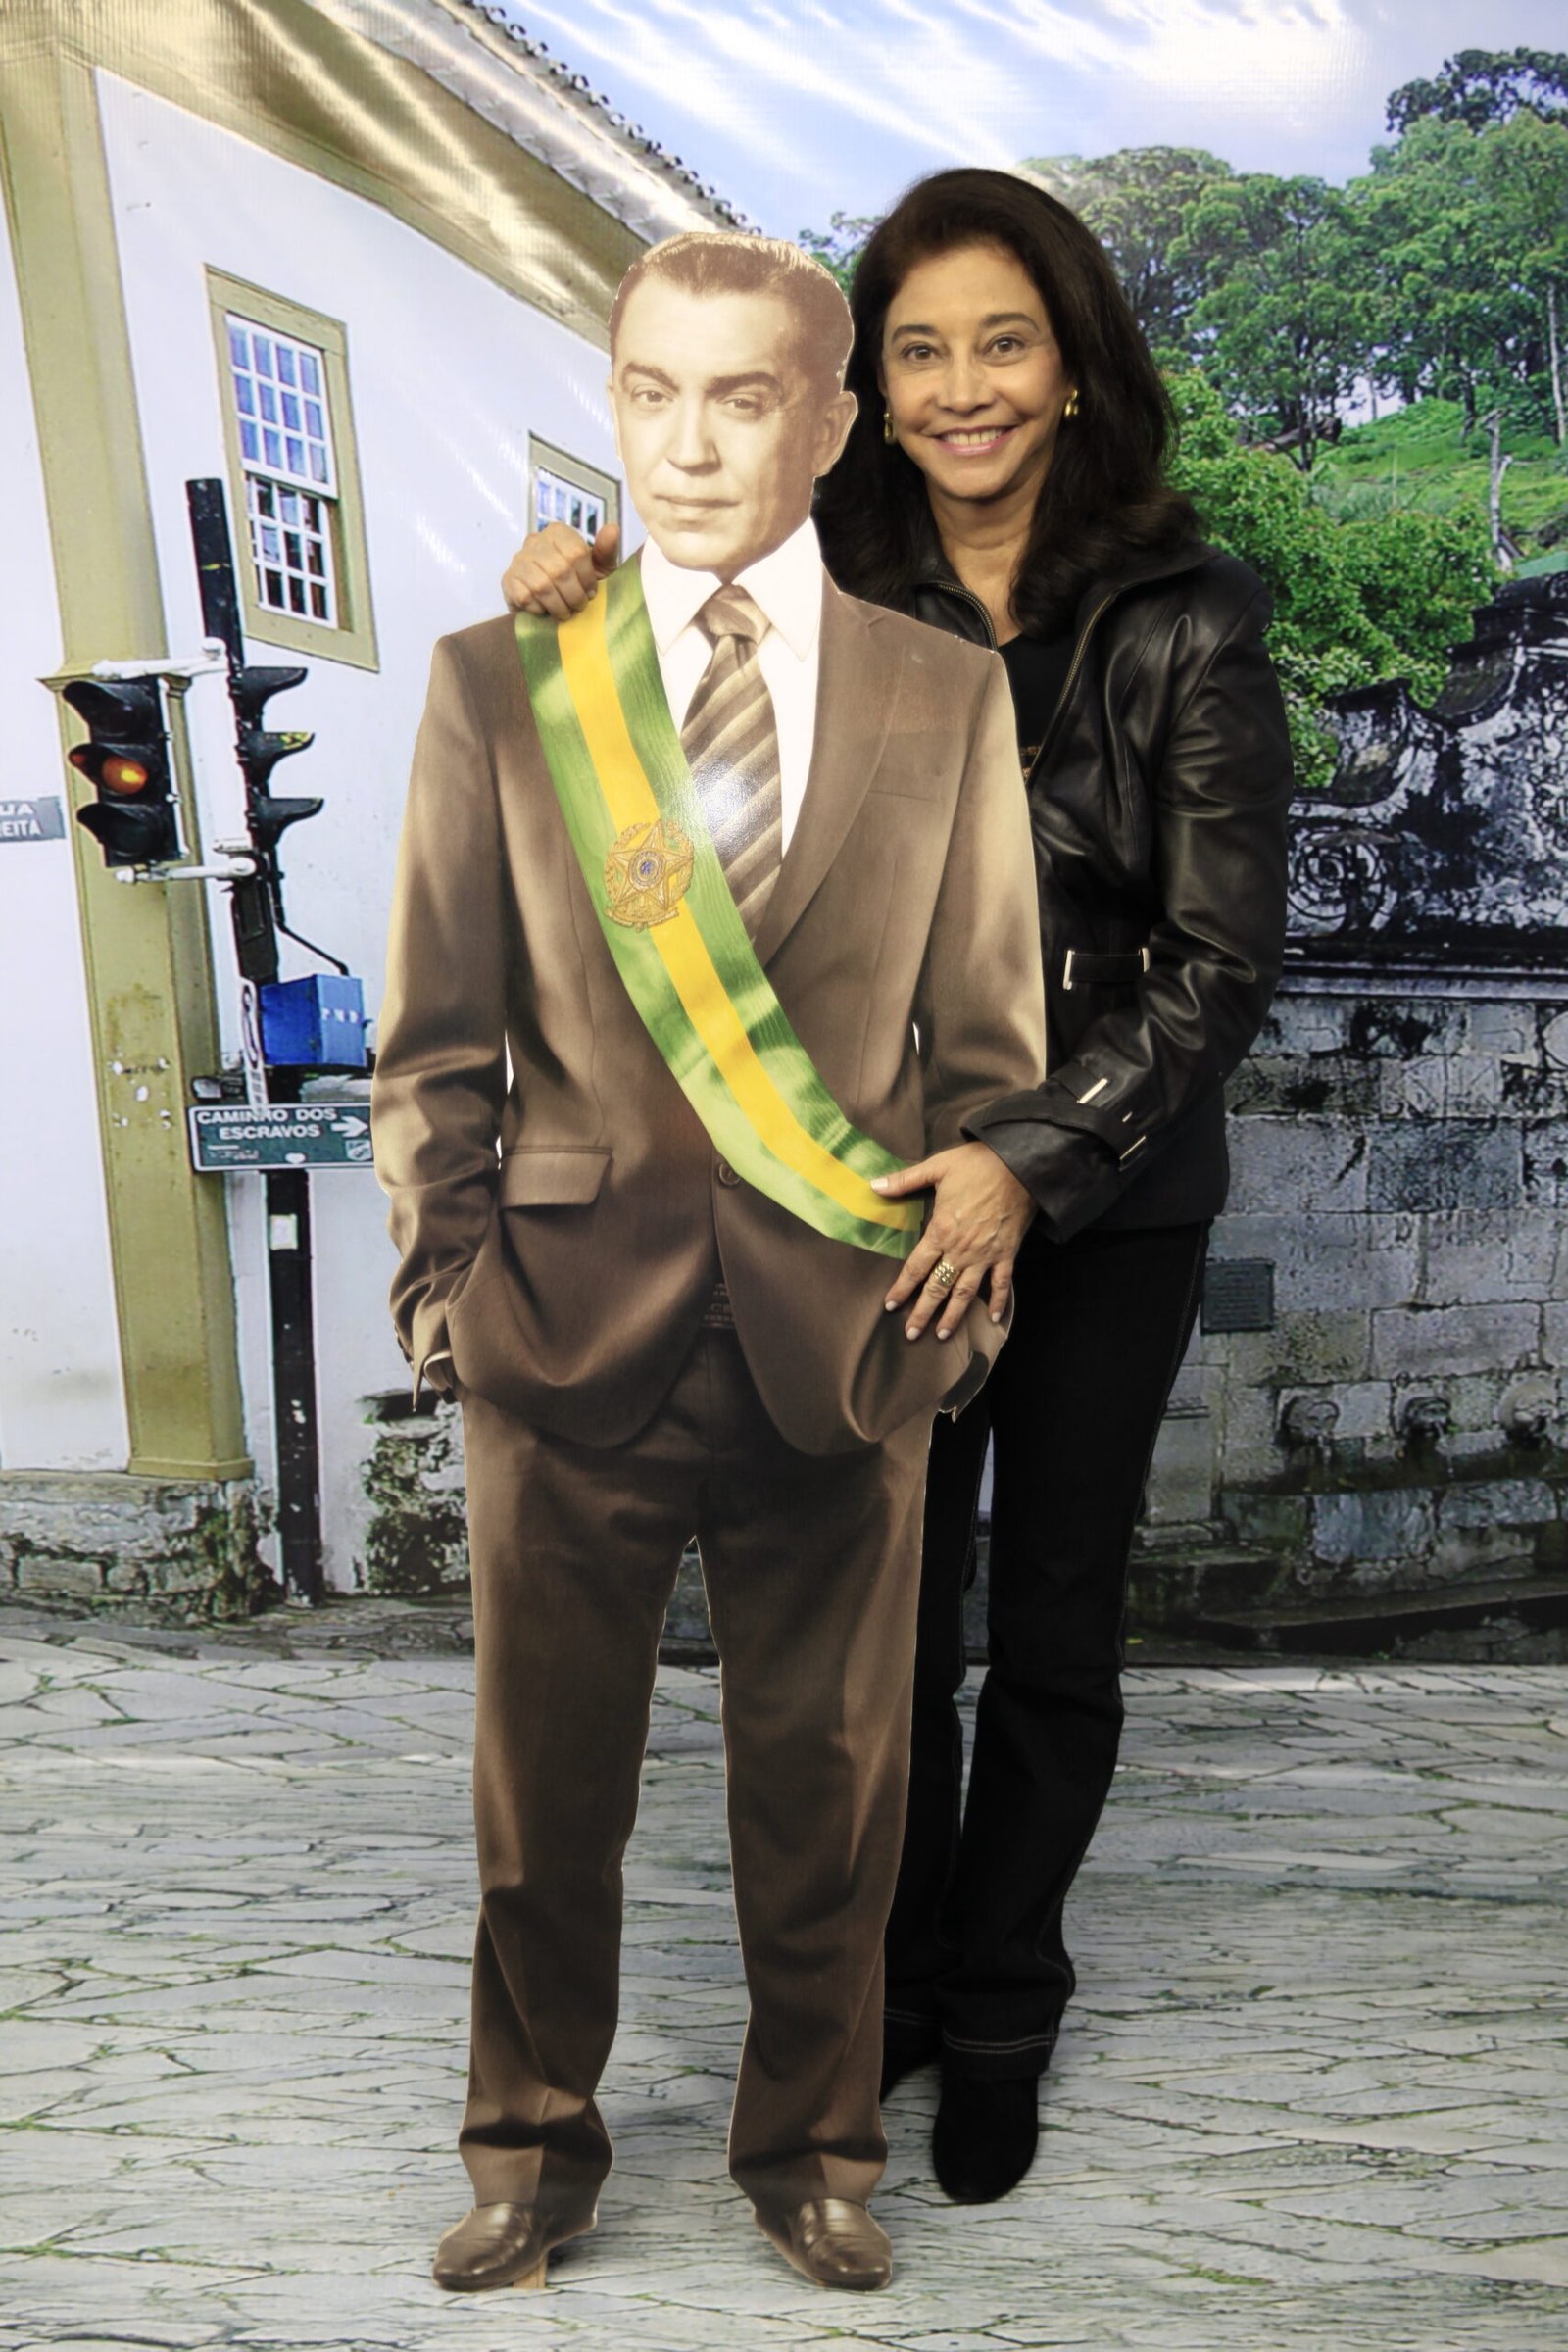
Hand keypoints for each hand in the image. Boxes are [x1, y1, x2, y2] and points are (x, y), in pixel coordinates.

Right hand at [501, 520, 619, 617]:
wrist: (551, 603)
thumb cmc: (578, 583)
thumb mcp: (598, 568)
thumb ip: (606, 550)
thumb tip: (613, 529)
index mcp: (559, 532)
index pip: (576, 553)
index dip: (587, 578)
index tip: (591, 592)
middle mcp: (536, 540)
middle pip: (559, 570)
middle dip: (574, 595)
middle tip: (579, 606)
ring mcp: (519, 559)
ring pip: (542, 585)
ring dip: (558, 605)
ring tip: (565, 612)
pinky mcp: (508, 580)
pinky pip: (525, 597)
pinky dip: (540, 609)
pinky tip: (545, 610)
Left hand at [873, 1143, 1035, 1339]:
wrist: (1019, 1164)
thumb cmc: (977, 1164)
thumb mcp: (937, 1167)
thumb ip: (905, 1180)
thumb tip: (874, 1185)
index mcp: (941, 1231)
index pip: (915, 1267)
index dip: (901, 1289)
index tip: (890, 1306)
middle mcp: (961, 1250)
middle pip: (937, 1287)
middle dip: (922, 1312)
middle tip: (911, 1334)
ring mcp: (985, 1255)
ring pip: (965, 1293)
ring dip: (953, 1316)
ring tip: (942, 1334)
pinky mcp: (1007, 1253)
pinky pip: (1002, 1284)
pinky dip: (998, 1302)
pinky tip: (992, 1318)